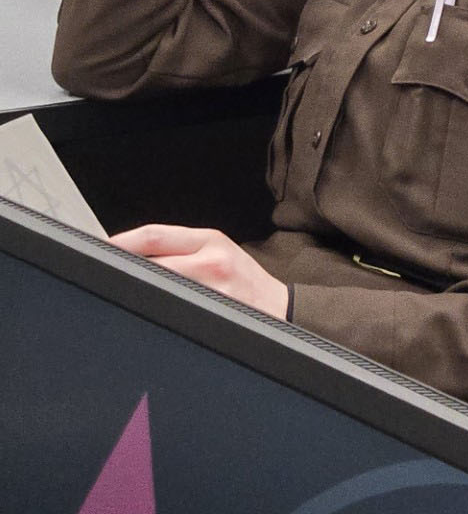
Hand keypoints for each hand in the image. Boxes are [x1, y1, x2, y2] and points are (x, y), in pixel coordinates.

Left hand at [111, 224, 288, 319]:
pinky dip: (155, 315)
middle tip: (104, 278)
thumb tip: (133, 254)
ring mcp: (210, 293)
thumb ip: (181, 249)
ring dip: (138, 294)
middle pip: (150, 263)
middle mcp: (211, 263)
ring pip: (156, 289)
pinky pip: (170, 315)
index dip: (121, 242)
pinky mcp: (210, 320)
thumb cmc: (244, 281)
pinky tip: (151, 318)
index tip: (100, 248)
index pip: (154, 235)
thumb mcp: (219, 251)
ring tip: (128, 299)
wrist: (278, 310)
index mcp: (211, 240)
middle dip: (123, 271)